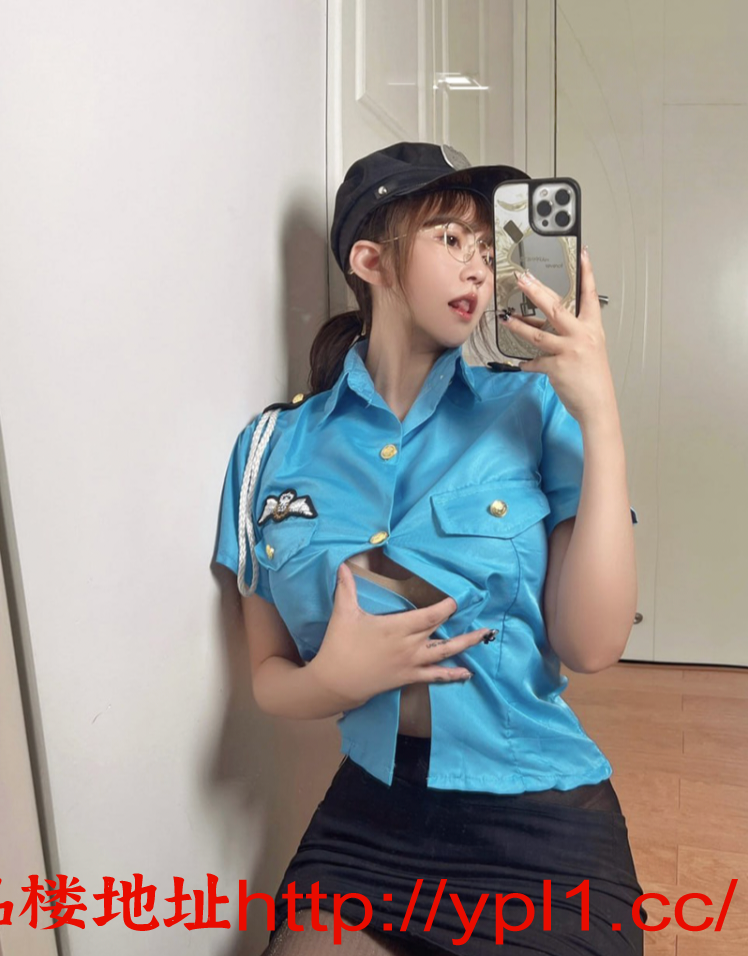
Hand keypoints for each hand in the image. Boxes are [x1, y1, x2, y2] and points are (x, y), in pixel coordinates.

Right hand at [307, 562, 492, 708]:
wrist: (336, 682)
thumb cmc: (340, 646)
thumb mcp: (344, 614)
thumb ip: (346, 588)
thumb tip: (343, 565)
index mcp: (397, 628)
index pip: (429, 616)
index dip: (445, 608)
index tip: (456, 599)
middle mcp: (410, 646)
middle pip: (441, 631)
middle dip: (459, 622)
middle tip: (479, 612)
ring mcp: (411, 664)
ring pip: (445, 653)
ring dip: (466, 644)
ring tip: (484, 636)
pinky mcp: (409, 677)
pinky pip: (435, 676)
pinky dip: (452, 674)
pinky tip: (467, 673)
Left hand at [501, 247, 617, 425]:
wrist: (598, 405)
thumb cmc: (594, 378)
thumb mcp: (590, 349)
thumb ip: (571, 335)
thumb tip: (544, 326)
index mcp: (593, 328)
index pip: (590, 295)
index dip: (587, 274)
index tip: (583, 254)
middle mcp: (582, 335)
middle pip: (555, 308)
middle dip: (536, 292)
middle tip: (522, 279)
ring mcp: (569, 351)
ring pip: (537, 334)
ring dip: (519, 326)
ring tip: (505, 318)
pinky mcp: (556, 367)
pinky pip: (535, 362)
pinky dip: (527, 363)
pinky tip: (521, 363)